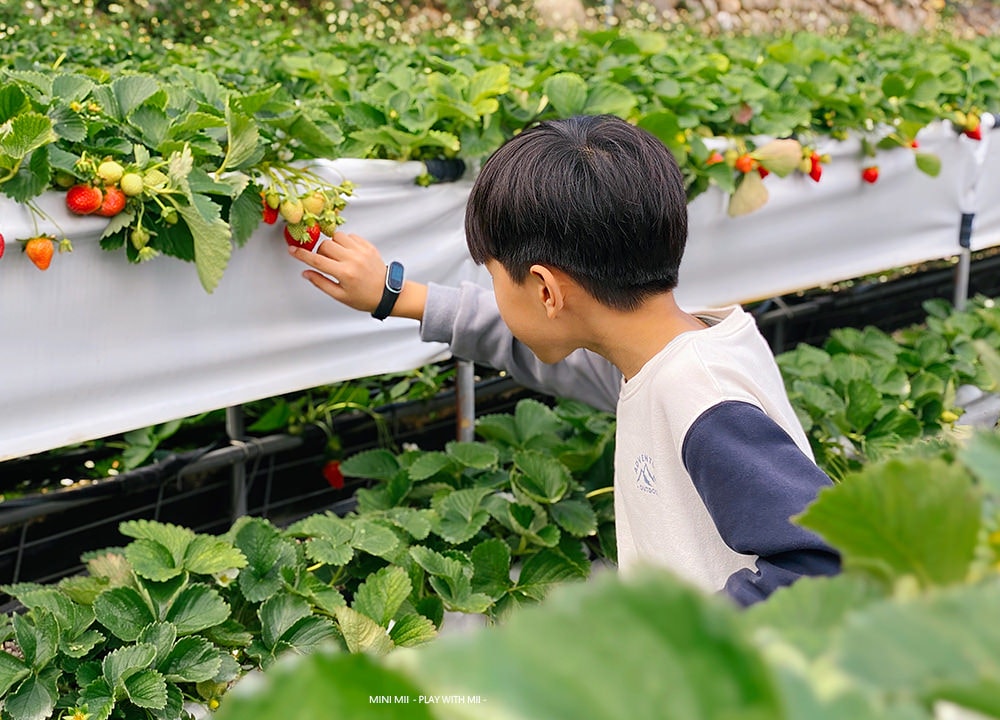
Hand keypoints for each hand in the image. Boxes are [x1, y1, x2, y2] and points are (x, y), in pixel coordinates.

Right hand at [288, 231, 425, 319]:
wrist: (388, 293)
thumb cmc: (364, 298)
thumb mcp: (340, 295)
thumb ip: (321, 282)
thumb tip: (306, 272)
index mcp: (345, 273)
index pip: (317, 260)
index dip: (302, 255)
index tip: (292, 250)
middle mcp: (353, 259)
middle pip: (325, 245)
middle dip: (320, 252)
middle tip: (326, 262)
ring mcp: (362, 251)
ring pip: (337, 236)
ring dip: (333, 245)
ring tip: (338, 257)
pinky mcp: (369, 246)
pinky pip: (351, 236)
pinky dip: (345, 242)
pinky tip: (348, 253)